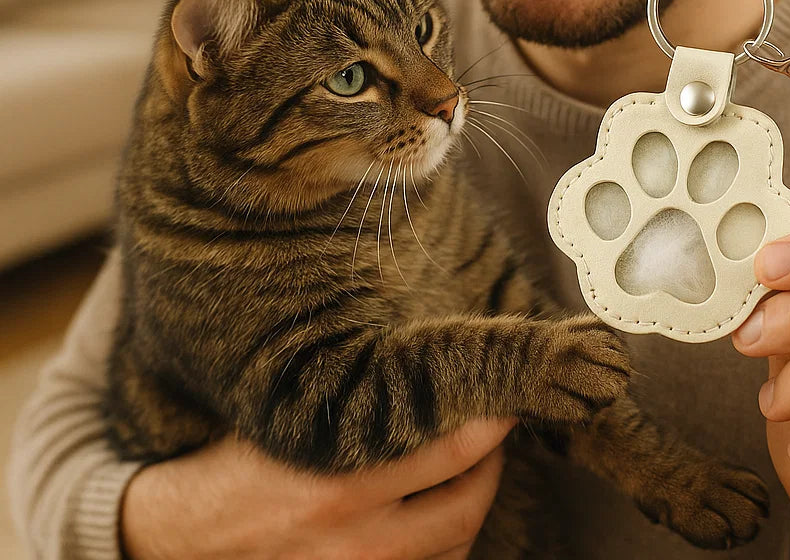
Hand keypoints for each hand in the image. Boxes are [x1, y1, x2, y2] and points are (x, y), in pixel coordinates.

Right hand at [119, 417, 514, 559]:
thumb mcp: (284, 419)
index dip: (493, 419)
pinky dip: (446, 546)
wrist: (174, 538)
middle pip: (467, 502)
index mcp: (339, 479)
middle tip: (495, 427)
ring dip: (473, 504)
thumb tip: (416, 357)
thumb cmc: (231, 462)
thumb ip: (348, 399)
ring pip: (455, 548)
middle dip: (492, 461)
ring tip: (471, 467)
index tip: (506, 392)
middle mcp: (355, 538)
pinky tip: (440, 513)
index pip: (453, 446)